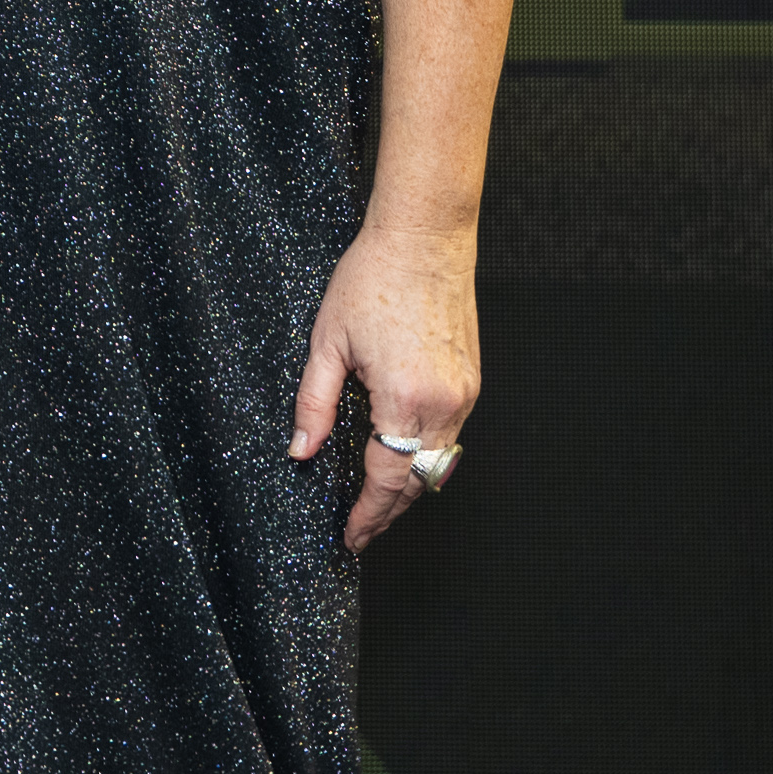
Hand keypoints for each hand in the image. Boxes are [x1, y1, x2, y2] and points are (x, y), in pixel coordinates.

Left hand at [292, 218, 481, 552]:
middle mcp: (444, 404)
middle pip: (418, 483)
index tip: (351, 536)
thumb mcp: (327, 342)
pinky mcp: (472, 381)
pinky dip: (427, 456)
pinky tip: (402, 456)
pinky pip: (451, 437)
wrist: (425, 237)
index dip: (367, 515)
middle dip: (388, 511)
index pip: (387, 481)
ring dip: (409, 487)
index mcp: (405, 399)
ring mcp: (465, 394)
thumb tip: (300, 450)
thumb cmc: (375, 278)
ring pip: (439, 465)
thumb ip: (313, 403)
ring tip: (377, 500)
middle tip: (360, 528)